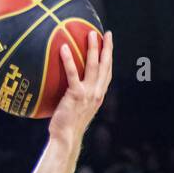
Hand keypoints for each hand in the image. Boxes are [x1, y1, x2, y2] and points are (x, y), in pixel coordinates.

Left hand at [49, 29, 112, 143]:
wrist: (66, 138)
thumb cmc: (67, 126)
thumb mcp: (76, 110)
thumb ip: (77, 97)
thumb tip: (67, 88)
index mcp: (98, 96)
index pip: (107, 73)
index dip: (109, 57)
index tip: (109, 44)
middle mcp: (97, 93)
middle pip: (105, 65)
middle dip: (107, 48)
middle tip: (106, 34)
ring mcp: (88, 93)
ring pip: (93, 66)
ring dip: (93, 48)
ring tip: (91, 34)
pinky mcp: (76, 95)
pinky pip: (72, 74)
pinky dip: (69, 60)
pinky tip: (64, 48)